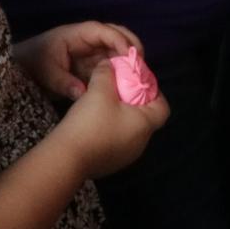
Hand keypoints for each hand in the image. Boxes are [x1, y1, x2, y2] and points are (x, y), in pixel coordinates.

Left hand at [12, 21, 140, 100]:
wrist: (22, 69)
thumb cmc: (32, 63)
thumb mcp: (46, 73)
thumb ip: (64, 83)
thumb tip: (84, 93)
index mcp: (77, 35)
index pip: (102, 31)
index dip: (118, 40)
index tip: (130, 54)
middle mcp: (88, 40)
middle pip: (116, 35)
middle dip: (131, 45)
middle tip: (141, 64)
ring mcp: (91, 51)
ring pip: (117, 50)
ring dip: (129, 60)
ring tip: (139, 75)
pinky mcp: (92, 64)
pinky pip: (111, 64)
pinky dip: (121, 71)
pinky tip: (129, 83)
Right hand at [55, 58, 169, 178]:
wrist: (66, 158)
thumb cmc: (90, 122)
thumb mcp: (99, 90)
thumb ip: (106, 73)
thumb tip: (108, 64)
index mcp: (145, 125)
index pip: (163, 108)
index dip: (154, 93)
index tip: (139, 83)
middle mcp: (141, 143)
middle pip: (146, 118)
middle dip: (135, 103)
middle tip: (120, 90)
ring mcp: (126, 156)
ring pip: (130, 131)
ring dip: (122, 117)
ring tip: (105, 105)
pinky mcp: (111, 164)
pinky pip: (117, 142)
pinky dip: (111, 131)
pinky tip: (94, 123)